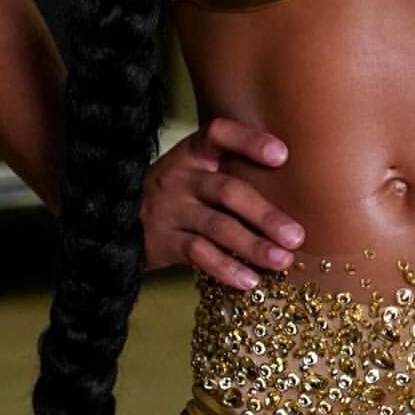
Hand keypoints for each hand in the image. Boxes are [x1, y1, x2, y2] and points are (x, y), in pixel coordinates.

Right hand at [140, 115, 304, 290]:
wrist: (117, 219)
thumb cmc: (180, 192)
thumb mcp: (196, 170)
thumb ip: (232, 171)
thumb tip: (297, 191)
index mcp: (194, 153)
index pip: (218, 134)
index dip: (249, 141)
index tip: (282, 155)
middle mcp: (181, 177)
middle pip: (228, 191)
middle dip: (265, 214)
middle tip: (297, 236)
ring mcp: (171, 210)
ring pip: (217, 226)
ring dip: (253, 246)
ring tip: (283, 261)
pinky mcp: (163, 241)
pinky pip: (198, 254)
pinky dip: (226, 268)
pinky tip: (250, 281)